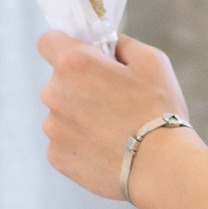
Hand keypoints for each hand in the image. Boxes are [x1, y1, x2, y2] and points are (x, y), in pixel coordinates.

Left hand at [38, 31, 198, 201]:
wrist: (159, 167)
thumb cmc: (158, 110)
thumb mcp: (151, 61)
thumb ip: (121, 45)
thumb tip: (108, 44)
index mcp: (74, 64)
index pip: (48, 42)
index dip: (66, 45)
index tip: (83, 55)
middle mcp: (54, 93)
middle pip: (58, 80)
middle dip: (80, 84)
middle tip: (112, 97)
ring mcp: (52, 127)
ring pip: (61, 111)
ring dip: (80, 115)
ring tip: (113, 127)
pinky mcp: (56, 156)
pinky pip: (64, 140)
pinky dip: (80, 141)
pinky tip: (106, 146)